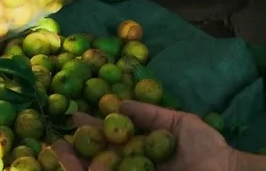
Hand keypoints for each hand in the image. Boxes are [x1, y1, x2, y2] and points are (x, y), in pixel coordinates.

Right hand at [51, 108, 240, 170]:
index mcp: (142, 153)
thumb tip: (120, 102)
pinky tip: (90, 166)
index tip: (74, 117)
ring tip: (64, 154)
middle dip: (75, 155)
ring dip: (79, 166)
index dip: (91, 131)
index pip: (109, 143)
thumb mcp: (177, 122)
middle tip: (57, 143)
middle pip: (98, 162)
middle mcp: (134, 168)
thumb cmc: (208, 149)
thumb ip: (150, 114)